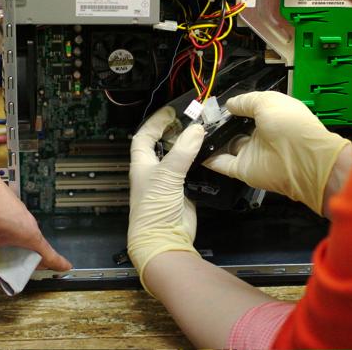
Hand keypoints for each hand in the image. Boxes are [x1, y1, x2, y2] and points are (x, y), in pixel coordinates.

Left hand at [127, 107, 203, 292]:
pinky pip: (191, 172)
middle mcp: (154, 172)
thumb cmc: (155, 208)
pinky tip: (208, 154)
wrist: (164, 240)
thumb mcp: (167, 175)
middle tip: (190, 120)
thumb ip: (183, 150)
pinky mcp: (183, 192)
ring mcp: (169, 183)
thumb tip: (197, 128)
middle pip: (162, 145)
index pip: (144, 137)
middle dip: (173, 132)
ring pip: (178, 158)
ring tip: (201, 133)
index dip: (155, 123)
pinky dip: (198, 161)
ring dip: (187, 146)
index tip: (170, 112)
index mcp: (142, 165)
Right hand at [204, 91, 351, 214]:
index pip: (250, 110)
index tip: (216, 103)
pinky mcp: (243, 169)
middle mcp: (262, 134)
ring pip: (228, 145)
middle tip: (201, 117)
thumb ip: (246, 101)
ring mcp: (252, 153)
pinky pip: (223, 164)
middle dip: (221, 123)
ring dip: (212, 139)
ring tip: (193, 130)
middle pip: (237, 128)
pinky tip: (195, 150)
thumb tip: (229, 105)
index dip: (235, 106)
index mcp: (272, 115)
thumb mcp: (267, 101)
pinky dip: (209, 159)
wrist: (302, 159)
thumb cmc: (288, 123)